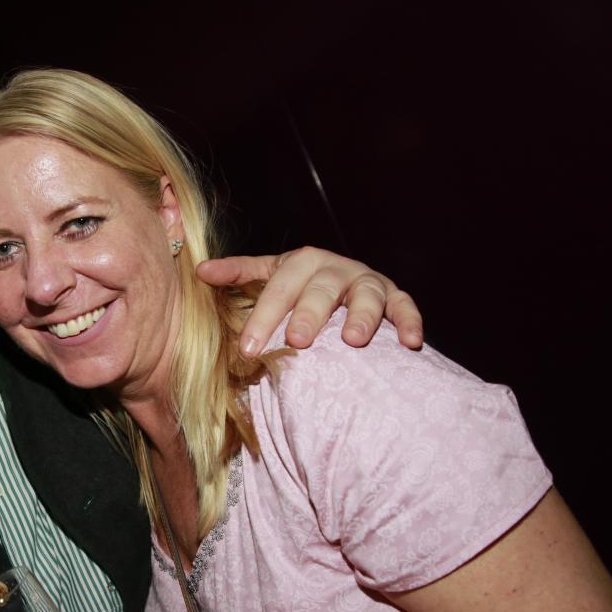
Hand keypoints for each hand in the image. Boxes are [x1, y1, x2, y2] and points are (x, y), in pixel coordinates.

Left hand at [197, 246, 423, 355]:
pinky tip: (411, 343)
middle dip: (309, 315)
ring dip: (362, 316)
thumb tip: (200, 270)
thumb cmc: (301, 284)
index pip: (278, 289)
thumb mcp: (270, 274)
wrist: (346, 279)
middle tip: (296, 340)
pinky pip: (405, 307)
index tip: (248, 349)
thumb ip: (238, 273)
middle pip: (321, 290)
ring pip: (367, 295)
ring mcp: (367, 281)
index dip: (263, 317)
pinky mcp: (395, 296)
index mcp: (301, 262)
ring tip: (353, 340)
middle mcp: (335, 268)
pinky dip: (410, 322)